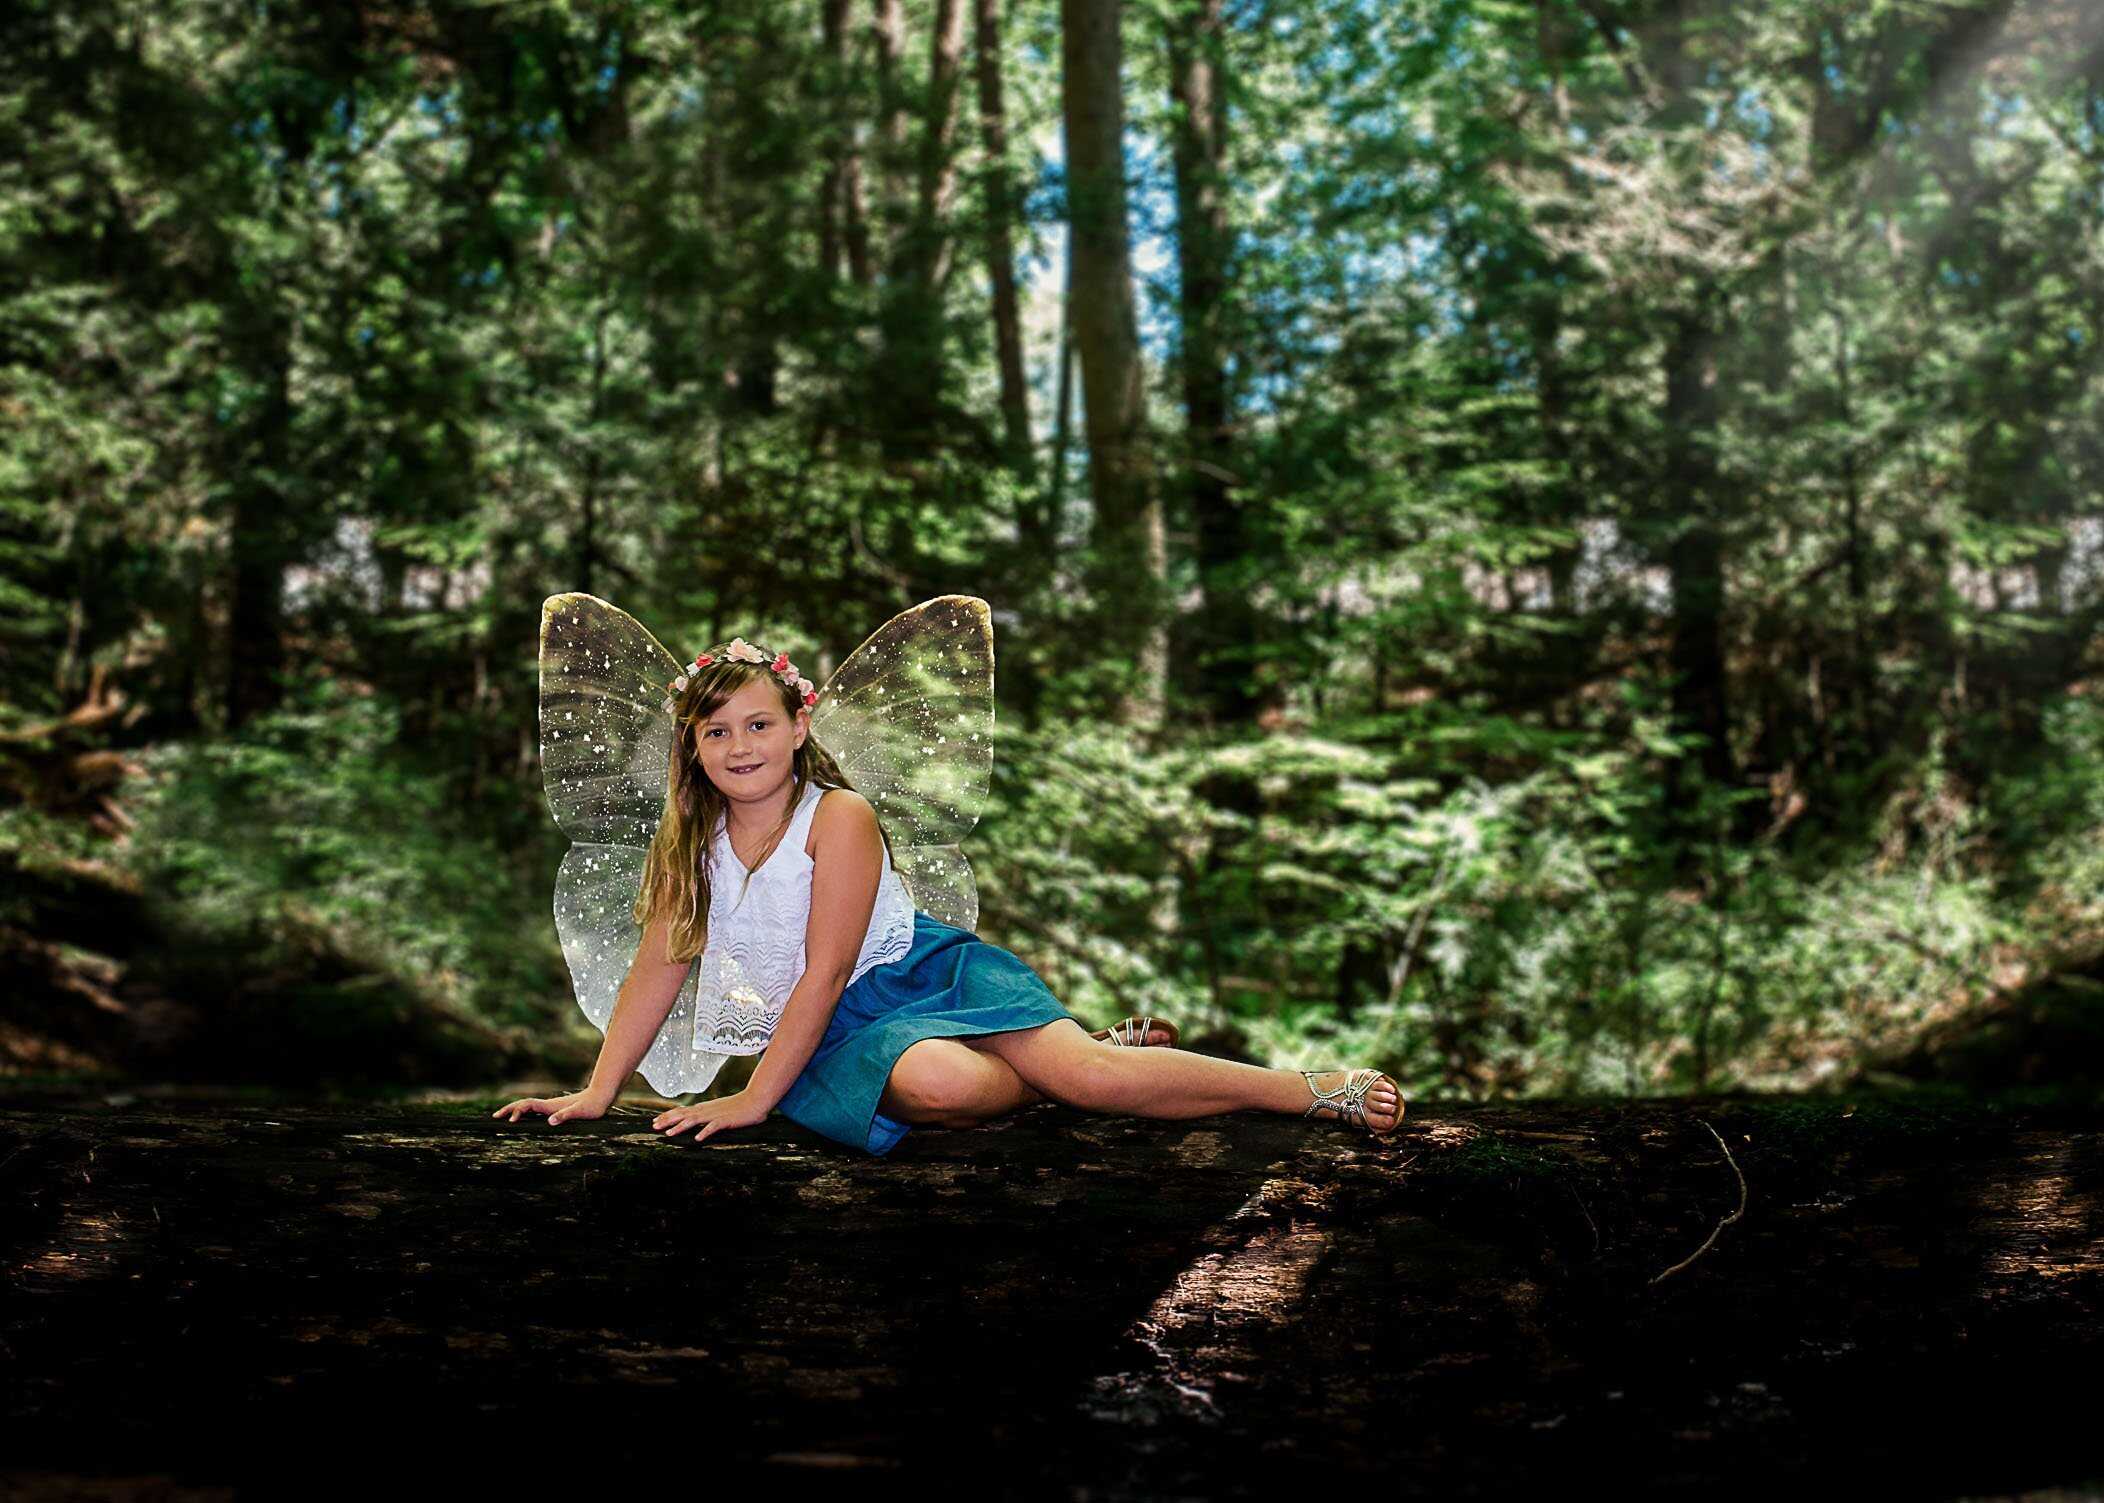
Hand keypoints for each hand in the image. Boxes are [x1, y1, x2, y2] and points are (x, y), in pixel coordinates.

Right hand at [491, 1089, 610, 1125]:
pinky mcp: (555, 1109)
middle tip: (494, 1117)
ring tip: (504, 1118)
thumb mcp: (580, 1113)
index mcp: (550, 1106)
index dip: (518, 1111)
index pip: (528, 1105)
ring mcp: (550, 1106)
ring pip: (528, 1106)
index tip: (511, 1121)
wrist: (600, 1096)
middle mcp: (548, 1105)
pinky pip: (535, 1110)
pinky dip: (524, 1113)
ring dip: (515, 1110)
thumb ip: (566, 1116)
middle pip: (523, 1104)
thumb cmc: (591, 1106)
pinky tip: (523, 1119)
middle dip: (509, 1109)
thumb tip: (550, 1121)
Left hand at [652, 1090, 769, 1143]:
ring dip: (681, 1127)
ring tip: (670, 1134)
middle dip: (668, 1120)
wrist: (756, 1100)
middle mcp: (707, 1110)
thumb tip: (698, 1117)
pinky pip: (714, 1126)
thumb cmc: (739, 1106)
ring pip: (694, 1120)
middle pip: (684, 1114)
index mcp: (705, 1107)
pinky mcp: (726, 1120)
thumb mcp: (720, 1109)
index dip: (668, 1115)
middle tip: (654, 1126)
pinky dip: (705, 1132)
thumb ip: (708, 1113)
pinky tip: (698, 1138)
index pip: (682, 1111)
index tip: (656, 1120)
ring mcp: (716, 1114)